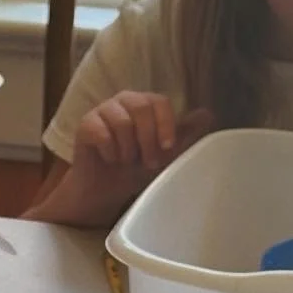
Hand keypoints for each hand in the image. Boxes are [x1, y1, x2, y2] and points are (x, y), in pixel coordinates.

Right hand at [38, 93, 211, 227]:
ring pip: (122, 122)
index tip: (167, 147)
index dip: (165, 123)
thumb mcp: (166, 154)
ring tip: (126, 161)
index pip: (159, 101)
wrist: (106, 191)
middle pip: (141, 106)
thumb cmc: (136, 169)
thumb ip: (185, 134)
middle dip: (148, 138)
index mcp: (144, 104)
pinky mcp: (84, 125)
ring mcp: (101, 111)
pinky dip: (110, 152)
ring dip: (128, 149)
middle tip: (147, 161)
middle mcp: (122, 102)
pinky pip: (101, 133)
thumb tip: (207, 114)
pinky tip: (110, 160)